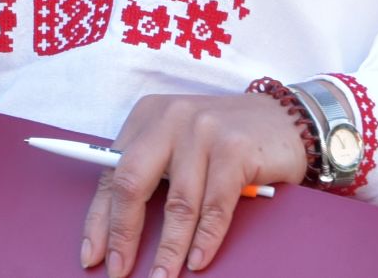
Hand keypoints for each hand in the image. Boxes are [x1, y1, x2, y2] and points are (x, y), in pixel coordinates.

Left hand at [80, 93, 308, 277]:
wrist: (285, 120)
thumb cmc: (226, 139)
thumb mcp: (180, 145)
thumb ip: (153, 172)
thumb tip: (117, 227)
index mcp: (148, 116)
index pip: (113, 172)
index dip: (99, 218)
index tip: (92, 254)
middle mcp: (172, 117)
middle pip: (133, 183)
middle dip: (123, 234)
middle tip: (118, 271)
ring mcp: (204, 130)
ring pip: (178, 203)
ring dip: (168, 249)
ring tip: (161, 277)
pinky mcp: (235, 149)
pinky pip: (214, 206)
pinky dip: (205, 239)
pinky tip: (197, 260)